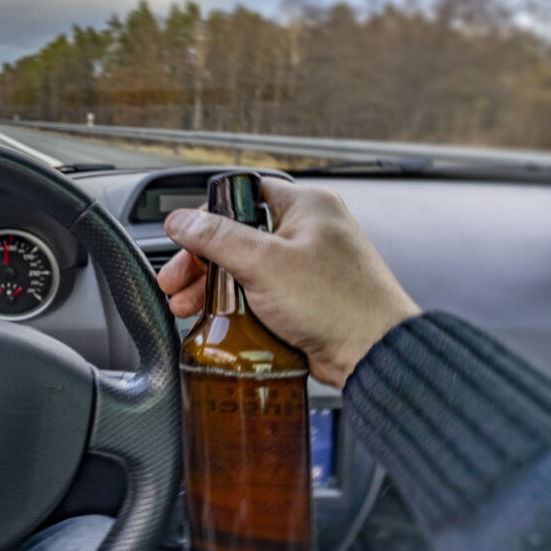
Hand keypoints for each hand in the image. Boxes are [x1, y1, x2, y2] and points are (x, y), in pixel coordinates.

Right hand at [157, 178, 420, 387]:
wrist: (375, 354)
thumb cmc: (337, 304)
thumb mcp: (264, 263)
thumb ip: (216, 238)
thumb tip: (180, 221)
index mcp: (306, 206)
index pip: (241, 196)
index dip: (206, 219)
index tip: (181, 242)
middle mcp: (308, 230)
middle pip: (236, 236)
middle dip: (199, 262)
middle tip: (176, 282)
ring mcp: (306, 265)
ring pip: (243, 267)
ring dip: (210, 286)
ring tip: (185, 307)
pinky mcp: (303, 297)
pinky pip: (258, 292)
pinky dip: (233, 304)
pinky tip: (212, 318)